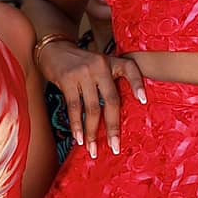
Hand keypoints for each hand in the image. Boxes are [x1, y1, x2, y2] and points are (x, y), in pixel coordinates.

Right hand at [38, 40, 146, 156]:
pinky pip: (74, 107)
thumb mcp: (99, 63)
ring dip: (92, 132)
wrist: (54, 48)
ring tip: (92, 149)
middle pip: (111, 100)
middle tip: (115, 147)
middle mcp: (100, 66)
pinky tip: (79, 138)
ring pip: (92, 108)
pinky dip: (77, 125)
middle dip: (113, 127)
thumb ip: (109, 80)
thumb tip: (116, 112)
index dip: (138, 84)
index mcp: (111, 62)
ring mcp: (83, 73)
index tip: (143, 101)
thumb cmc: (80, 61)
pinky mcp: (67, 80)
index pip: (130, 69)